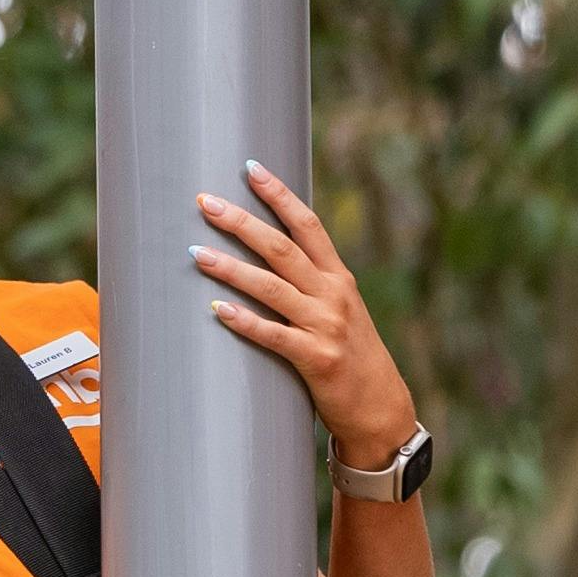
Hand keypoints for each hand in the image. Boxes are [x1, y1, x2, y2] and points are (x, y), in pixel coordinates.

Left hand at [190, 162, 417, 462]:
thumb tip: (269, 253)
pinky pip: (274, 335)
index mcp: (338, 277)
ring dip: (231, 268)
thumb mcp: (341, 309)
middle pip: (281, 248)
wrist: (381, 409)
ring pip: (272, 287)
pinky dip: (245, 320)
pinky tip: (218, 309)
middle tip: (204, 201)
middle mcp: (333, 295)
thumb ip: (312, 283)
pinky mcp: (316, 359)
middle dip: (241, 222)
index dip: (278, 194)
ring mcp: (325, 326)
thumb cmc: (351, 356)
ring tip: (196, 252)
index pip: (307, 224)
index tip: (250, 167)